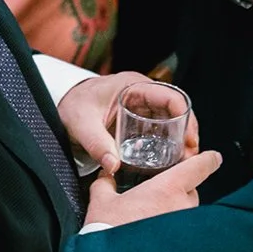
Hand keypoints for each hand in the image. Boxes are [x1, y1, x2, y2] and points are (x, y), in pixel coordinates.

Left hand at [56, 72, 202, 173]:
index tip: (189, 140)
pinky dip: (165, 143)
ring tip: (182, 162)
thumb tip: (113, 166)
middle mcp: (142, 93)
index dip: (185, 118)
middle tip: (189, 157)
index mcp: (133, 85)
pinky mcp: (137, 119)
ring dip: (178, 140)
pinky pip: (158, 130)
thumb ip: (97, 144)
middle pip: (176, 110)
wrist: (63, 105)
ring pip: (169, 121)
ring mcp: (141, 106)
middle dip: (186, 133)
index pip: (170, 96)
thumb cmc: (72, 106)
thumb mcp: (81, 124)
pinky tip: (167, 160)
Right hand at [84, 150, 222, 226]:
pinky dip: (175, 233)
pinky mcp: (185, 249)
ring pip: (188, 214)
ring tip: (154, 222)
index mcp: (167, 189)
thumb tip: (106, 177)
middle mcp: (182, 207)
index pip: (199, 167)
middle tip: (159, 199)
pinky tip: (158, 239)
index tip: (214, 158)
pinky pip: (185, 234)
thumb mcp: (102, 202)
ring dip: (176, 214)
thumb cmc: (109, 232)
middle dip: (179, 193)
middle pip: (192, 192)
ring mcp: (186, 230)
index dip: (209, 159)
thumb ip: (105, 184)